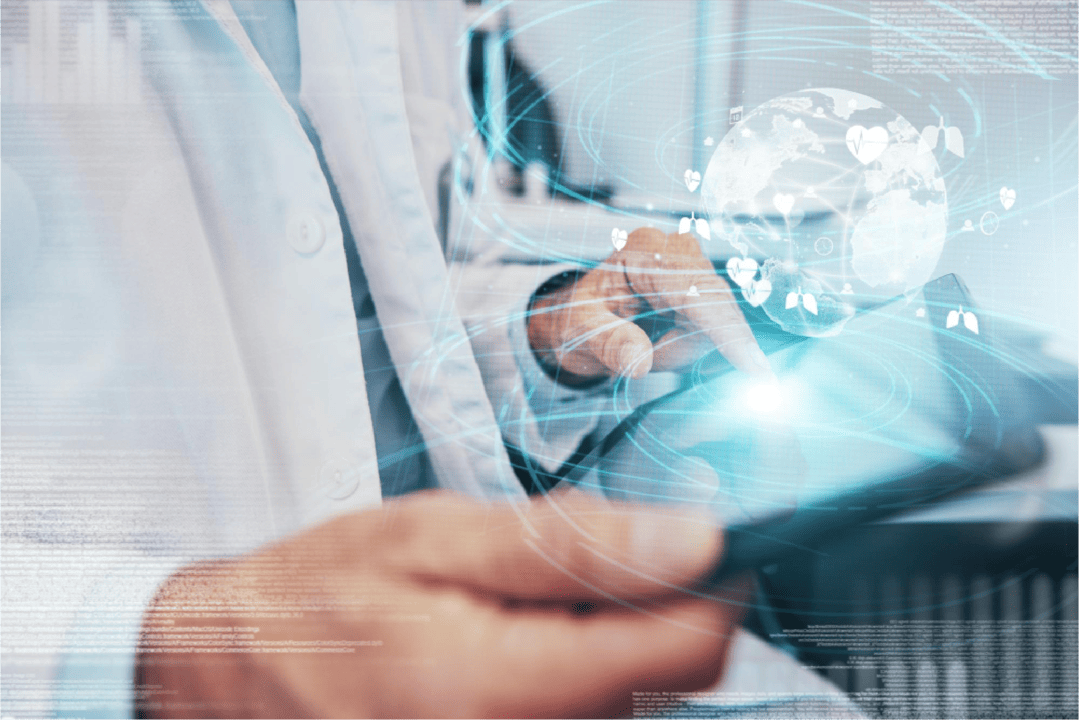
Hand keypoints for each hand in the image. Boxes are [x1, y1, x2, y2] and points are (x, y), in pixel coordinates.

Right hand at [136, 490, 747, 718]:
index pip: (688, 654)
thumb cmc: (318, 597)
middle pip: (664, 686)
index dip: (709, 586)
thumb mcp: (436, 535)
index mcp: (503, 689)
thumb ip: (572, 543)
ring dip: (597, 651)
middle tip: (553, 572)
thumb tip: (693, 537)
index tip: (689, 543)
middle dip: (637, 613)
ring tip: (513, 613)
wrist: (230, 673)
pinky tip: (509, 655)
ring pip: (627, 709)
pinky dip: (567, 684)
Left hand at [527, 227, 771, 383]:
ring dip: (682, 348)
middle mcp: (672, 250)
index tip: (755, 367)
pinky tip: (660, 343)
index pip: (696, 292)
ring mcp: (690, 268)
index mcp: (642, 250)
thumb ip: (609, 344)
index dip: (727, 331)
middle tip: (647, 357)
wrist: (576, 320)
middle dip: (685, 346)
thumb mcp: (579, 333)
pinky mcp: (699, 289)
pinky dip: (687, 347)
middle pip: (714, 308)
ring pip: (717, 323)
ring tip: (643, 346)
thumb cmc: (576, 318)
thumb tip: (640, 360)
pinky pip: (714, 329)